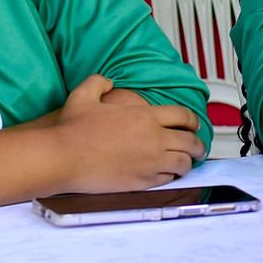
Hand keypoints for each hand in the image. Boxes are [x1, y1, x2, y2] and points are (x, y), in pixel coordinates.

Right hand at [52, 74, 208, 191]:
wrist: (63, 158)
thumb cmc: (71, 129)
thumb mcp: (83, 95)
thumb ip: (98, 82)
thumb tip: (107, 81)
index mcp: (146, 116)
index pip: (183, 116)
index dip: (193, 121)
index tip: (195, 125)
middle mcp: (154, 139)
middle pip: (191, 141)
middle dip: (198, 144)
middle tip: (199, 147)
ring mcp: (151, 162)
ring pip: (184, 163)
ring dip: (188, 162)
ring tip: (187, 162)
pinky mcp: (143, 181)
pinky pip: (168, 179)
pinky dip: (172, 176)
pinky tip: (169, 175)